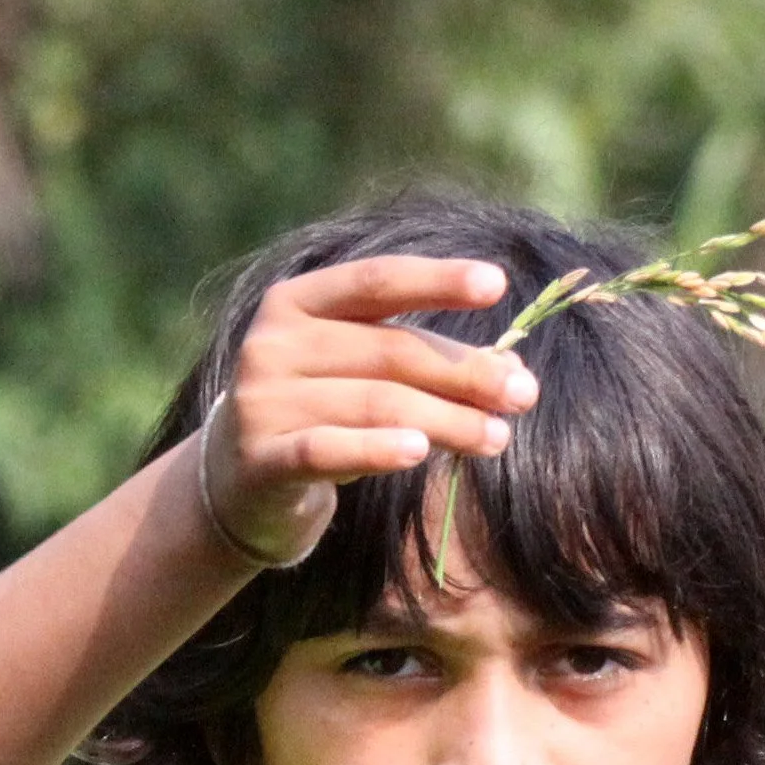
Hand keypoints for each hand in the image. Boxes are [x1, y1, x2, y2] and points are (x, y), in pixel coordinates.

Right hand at [198, 256, 538, 565]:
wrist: (241, 484)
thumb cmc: (323, 412)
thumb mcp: (366, 374)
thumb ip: (425, 360)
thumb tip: (512, 367)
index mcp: (298, 302)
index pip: (376, 281)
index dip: (437, 280)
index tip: (497, 284)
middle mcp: (273, 343)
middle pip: (390, 351)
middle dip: (465, 374)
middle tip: (523, 395)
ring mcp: (262, 401)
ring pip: (374, 404)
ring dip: (447, 422)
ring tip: (497, 438)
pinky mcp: (260, 460)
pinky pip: (326, 450)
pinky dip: (376, 449)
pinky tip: (419, 452)